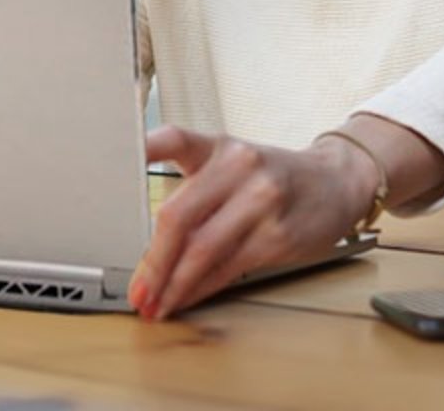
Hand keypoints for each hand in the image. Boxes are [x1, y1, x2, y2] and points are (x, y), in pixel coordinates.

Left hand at [127, 125, 374, 319]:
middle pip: (180, 215)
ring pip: (203, 249)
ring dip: (174, 284)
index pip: (172, 139)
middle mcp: (238, 166)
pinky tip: (187, 298)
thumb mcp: (234, 162)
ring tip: (156, 303)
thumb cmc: (274, 175)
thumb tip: (145, 234)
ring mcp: (261, 200)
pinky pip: (229, 267)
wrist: (337, 181)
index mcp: (218, 145)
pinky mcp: (279, 234)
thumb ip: (194, 186)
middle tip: (137, 288)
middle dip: (152, 260)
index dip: (139, 149)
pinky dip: (203, 288)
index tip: (106, 165)